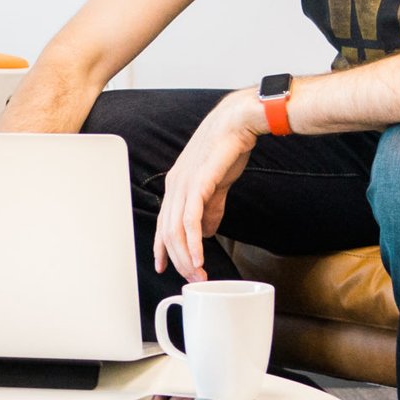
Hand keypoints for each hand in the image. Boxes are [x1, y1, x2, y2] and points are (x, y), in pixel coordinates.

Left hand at [153, 94, 259, 281]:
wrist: (238, 122)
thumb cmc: (227, 148)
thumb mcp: (216, 184)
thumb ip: (210, 208)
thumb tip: (205, 232)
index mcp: (176, 185)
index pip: (163, 223)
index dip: (162, 248)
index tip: (165, 267)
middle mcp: (175, 185)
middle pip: (167, 232)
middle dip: (178, 260)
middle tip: (192, 277)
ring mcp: (184, 183)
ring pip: (176, 229)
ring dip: (186, 256)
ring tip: (197, 272)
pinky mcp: (198, 182)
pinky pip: (190, 219)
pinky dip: (193, 241)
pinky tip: (199, 256)